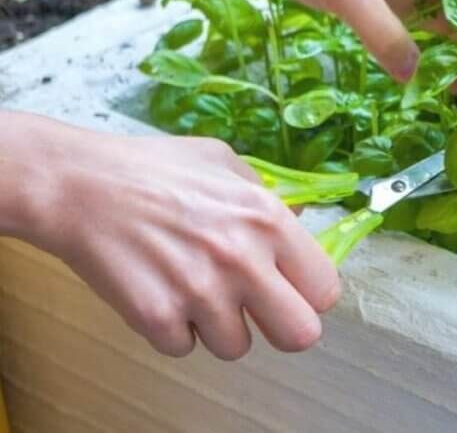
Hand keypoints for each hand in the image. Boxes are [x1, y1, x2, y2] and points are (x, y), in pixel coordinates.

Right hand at [10, 114, 338, 359]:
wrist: (78, 184)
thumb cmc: (151, 168)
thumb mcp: (224, 162)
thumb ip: (268, 197)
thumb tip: (300, 225)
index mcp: (268, 219)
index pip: (325, 289)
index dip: (309, 293)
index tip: (293, 289)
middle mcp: (242, 259)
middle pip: (301, 335)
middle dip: (282, 327)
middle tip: (258, 310)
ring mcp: (200, 292)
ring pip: (236, 347)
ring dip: (219, 326)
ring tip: (193, 288)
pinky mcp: (156, 318)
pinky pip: (184, 348)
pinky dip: (173, 329)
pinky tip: (160, 291)